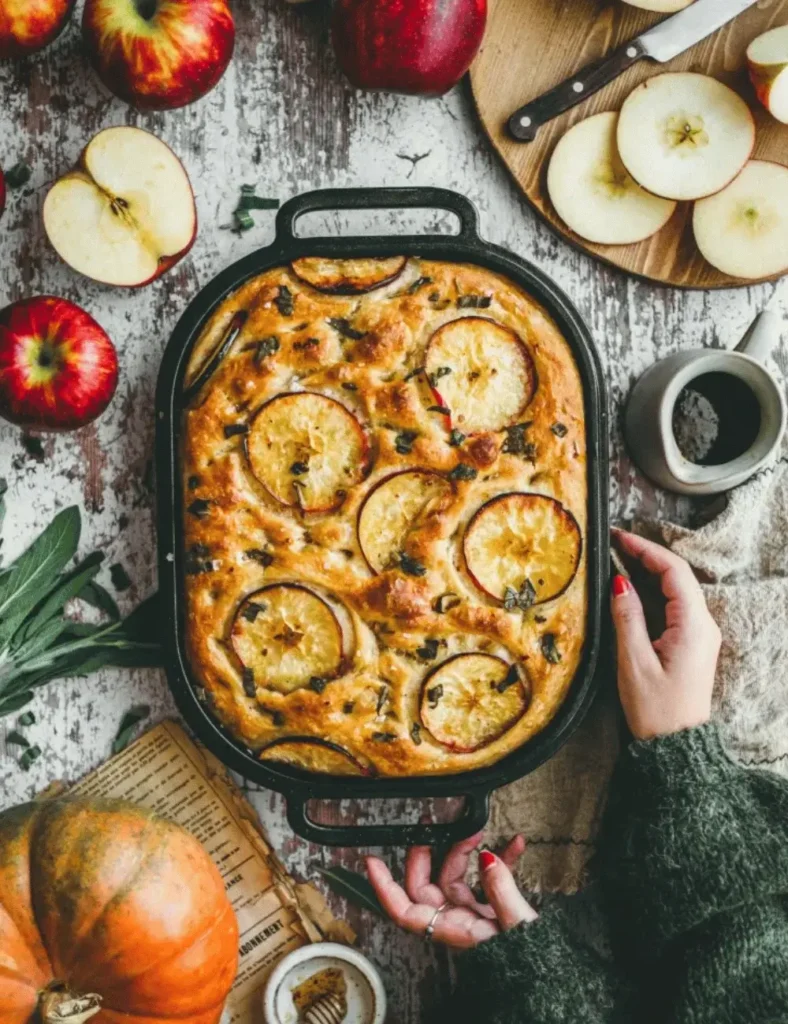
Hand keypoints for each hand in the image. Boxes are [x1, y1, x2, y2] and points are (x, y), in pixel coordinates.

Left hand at [366, 833, 536, 949]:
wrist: (549, 977)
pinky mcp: (491, 909)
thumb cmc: (531, 962)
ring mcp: (472, 914)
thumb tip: (486, 858)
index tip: (372, 862)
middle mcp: (457, 922)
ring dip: (466, 850)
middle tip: (428, 827)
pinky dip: (500, 860)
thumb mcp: (517, 925)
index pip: (405, 910)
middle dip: (425, 853)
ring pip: (454, 876)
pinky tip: (514, 845)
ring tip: (479, 831)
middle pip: (426, 885)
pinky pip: (486, 878)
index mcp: (453, 931)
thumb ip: (501, 889)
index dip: (385, 887)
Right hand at [612, 530, 720, 740]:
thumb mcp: (633, 662)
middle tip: (614, 543)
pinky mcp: (691, 643)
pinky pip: (674, 606)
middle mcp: (703, 625)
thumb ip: (627, 617)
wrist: (676, 746)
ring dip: (649, 571)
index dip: (646, 549)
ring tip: (619, 558)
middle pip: (677, 576)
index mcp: (693, 626)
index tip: (619, 537)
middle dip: (646, 555)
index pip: (673, 571)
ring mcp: (699, 634)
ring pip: (676, 589)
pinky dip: (653, 590)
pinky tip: (632, 588)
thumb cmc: (655, 710)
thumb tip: (619, 582)